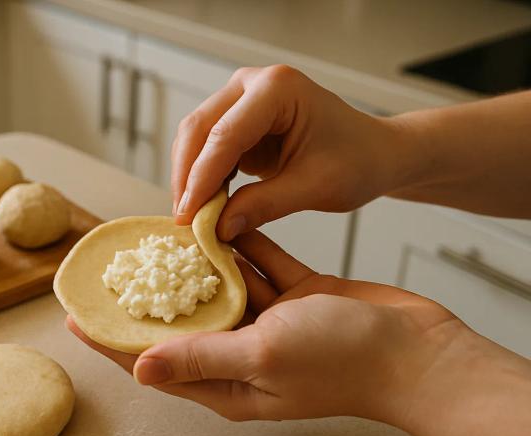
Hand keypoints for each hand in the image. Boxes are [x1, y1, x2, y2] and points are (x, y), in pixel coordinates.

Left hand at [66, 230, 462, 424]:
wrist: (416, 349)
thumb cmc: (342, 361)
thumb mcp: (261, 355)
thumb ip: (200, 358)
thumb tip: (140, 368)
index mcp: (227, 384)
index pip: (155, 363)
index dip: (113, 342)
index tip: (75, 318)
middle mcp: (241, 355)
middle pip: (181, 324)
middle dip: (149, 298)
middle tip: (114, 268)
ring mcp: (269, 324)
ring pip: (218, 288)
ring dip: (194, 262)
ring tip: (158, 234)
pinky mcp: (294, 296)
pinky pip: (256, 265)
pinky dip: (240, 245)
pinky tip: (216, 220)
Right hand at [171, 65, 411, 239]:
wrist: (374, 153)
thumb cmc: (357, 162)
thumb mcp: (314, 187)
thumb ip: (264, 205)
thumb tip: (218, 228)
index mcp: (278, 89)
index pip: (225, 134)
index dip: (201, 178)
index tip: (189, 217)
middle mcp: (253, 84)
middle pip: (200, 129)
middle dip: (187, 177)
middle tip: (183, 221)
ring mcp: (241, 99)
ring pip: (196, 138)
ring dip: (189, 178)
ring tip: (191, 218)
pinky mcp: (237, 120)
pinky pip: (206, 148)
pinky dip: (201, 177)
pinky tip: (204, 206)